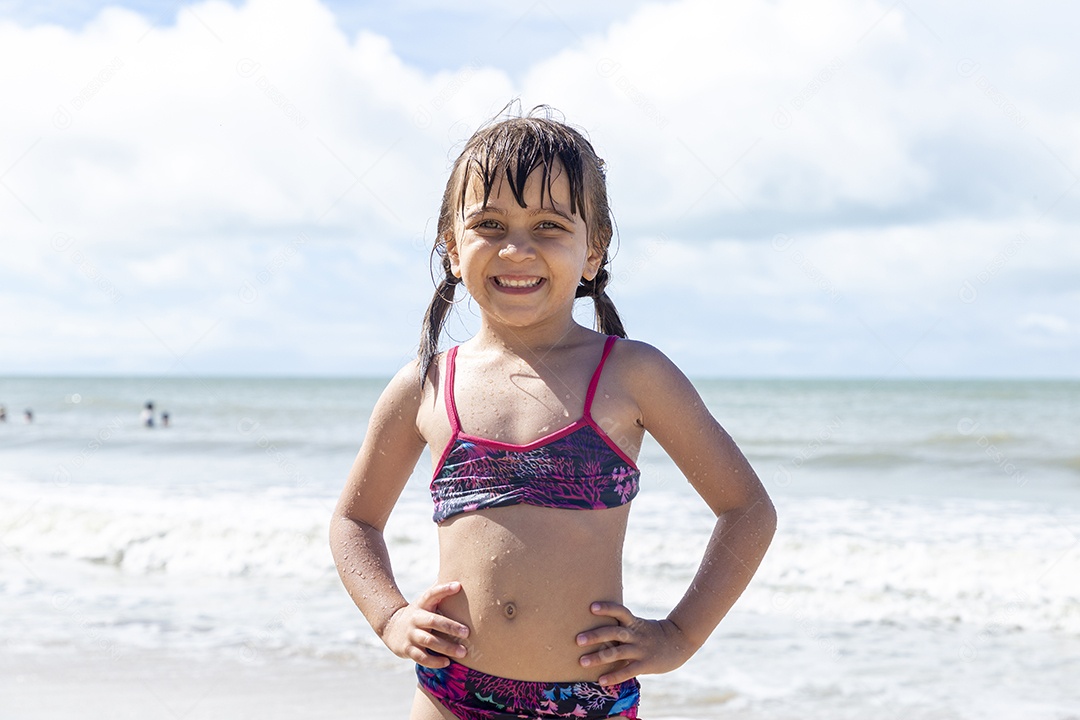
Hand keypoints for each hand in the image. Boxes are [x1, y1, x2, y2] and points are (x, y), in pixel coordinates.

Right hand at [380, 582, 469, 667]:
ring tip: (463, 652)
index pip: (432, 594)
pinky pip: (422, 657)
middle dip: (451, 627)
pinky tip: (447, 662)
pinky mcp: (408, 650)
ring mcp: (411, 635)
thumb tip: (458, 575)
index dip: (444, 589)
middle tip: (467, 632)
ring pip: (429, 641)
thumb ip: (439, 591)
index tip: (458, 586)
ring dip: (447, 647)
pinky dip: (434, 661)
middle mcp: (416, 619)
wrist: (391, 627)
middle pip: (434, 621)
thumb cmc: (419, 613)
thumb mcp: (425, 601)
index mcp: (422, 604)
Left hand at [576, 602, 692, 684]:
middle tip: (578, 640)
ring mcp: (640, 649)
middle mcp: (635, 635)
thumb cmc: (652, 633)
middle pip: (614, 632)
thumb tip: (598, 624)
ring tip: (582, 662)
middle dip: (595, 636)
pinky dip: (613, 676)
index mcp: (634, 622)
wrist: (679, 642)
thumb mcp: (639, 624)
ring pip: (617, 653)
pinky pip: (627, 671)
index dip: (606, 608)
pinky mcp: (645, 664)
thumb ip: (622, 625)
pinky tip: (600, 681)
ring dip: (598, 657)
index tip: (591, 607)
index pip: (620, 611)